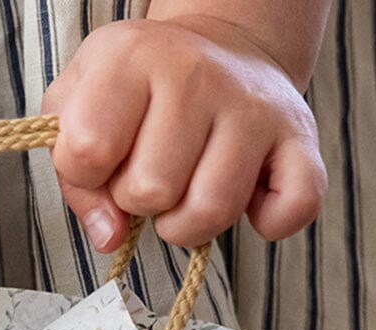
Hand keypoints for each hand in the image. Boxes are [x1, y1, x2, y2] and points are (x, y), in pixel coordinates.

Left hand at [43, 17, 326, 252]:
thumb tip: (110, 236)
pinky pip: (294, 205)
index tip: (106, 159)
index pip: (86, 152)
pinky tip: (251, 203)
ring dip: (189, 224)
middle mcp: (197, 73)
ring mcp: (253, 106)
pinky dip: (270, 223)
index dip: (87, 175)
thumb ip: (75, 173)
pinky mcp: (299, 136)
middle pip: (149, 190)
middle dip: (140, 202)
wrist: (224, 47)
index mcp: (133, 59)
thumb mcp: (81, 106)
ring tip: (187, 193)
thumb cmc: (141, 92)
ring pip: (210, 211)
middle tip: (152, 173)